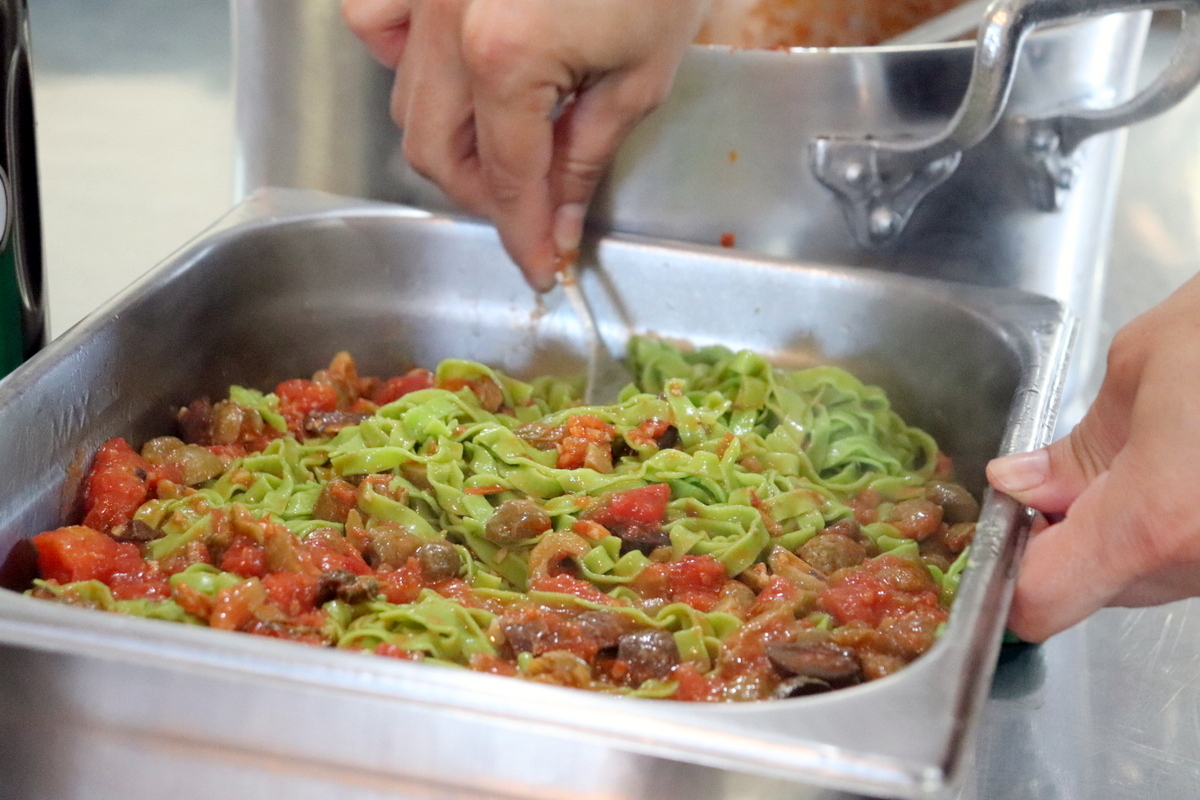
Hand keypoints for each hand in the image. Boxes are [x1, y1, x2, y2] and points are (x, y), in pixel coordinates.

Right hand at [342, 0, 711, 290]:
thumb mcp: (641, 72)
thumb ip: (586, 154)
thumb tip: (559, 222)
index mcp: (507, 56)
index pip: (507, 178)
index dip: (525, 233)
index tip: (540, 265)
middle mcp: (448, 21)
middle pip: (438, 151)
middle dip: (484, 197)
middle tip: (531, 212)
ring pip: (403, 98)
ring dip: (449, 141)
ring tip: (501, 149)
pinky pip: (376, 22)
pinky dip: (402, 60)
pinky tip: (445, 70)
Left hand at [987, 271, 1199, 641]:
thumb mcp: (1145, 365)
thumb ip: (1077, 446)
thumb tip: (1021, 486)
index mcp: (1156, 518)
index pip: (1040, 601)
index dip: (1004, 572)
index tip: (996, 531)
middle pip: (1094, 591)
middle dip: (1060, 541)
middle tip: (1052, 479)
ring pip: (1146, 580)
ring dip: (1116, 535)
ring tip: (1137, 458)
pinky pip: (1191, 561)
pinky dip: (1168, 530)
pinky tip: (1180, 469)